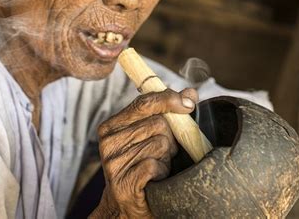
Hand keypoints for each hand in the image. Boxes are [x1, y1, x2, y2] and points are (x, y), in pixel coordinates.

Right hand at [90, 88, 197, 217]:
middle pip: (157, 124)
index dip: (168, 99)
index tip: (188, 104)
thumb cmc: (142, 166)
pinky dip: (162, 172)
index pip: (143, 102)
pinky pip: (155, 165)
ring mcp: (113, 162)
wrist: (126, 206)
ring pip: (159, 144)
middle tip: (163, 153)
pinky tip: (155, 179)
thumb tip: (190, 93)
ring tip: (157, 167)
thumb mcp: (152, 136)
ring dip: (166, 158)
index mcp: (111, 126)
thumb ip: (168, 112)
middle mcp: (108, 141)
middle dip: (169, 139)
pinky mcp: (123, 182)